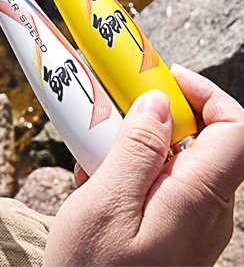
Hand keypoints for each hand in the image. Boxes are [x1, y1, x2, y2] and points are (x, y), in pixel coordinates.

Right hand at [44, 65, 243, 266]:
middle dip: (157, 114)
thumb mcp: (104, 208)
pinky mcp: (175, 242)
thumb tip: (159, 103)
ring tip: (92, 151)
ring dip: (136, 145)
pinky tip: (95, 183)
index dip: (205, 94)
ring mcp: (193, 231)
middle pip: (204, 141)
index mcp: (198, 201)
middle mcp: (207, 214)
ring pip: (178, 164)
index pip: (236, 130)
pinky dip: (131, 175)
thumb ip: (136, 151)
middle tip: (112, 107)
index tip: (159, 79)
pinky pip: (163, 191)